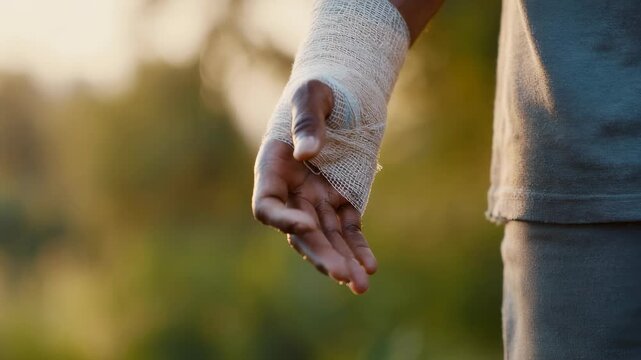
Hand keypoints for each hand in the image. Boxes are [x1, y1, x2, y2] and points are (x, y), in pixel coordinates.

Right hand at [252, 80, 376, 293]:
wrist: (341, 94)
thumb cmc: (318, 90)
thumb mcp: (312, 95)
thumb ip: (307, 122)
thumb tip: (307, 156)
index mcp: (275, 169)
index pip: (268, 206)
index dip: (283, 220)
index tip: (306, 225)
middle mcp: (293, 192)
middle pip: (301, 232)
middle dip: (321, 253)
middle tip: (341, 274)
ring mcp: (318, 199)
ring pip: (328, 238)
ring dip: (342, 260)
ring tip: (360, 284)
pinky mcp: (344, 201)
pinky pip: (349, 230)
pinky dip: (359, 248)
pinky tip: (370, 267)